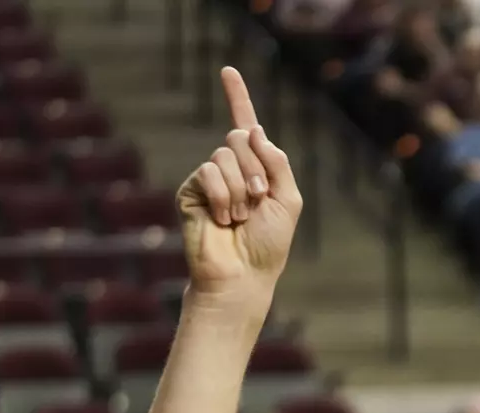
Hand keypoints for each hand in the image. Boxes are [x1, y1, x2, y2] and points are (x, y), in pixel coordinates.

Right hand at [175, 67, 303, 302]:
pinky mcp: (191, 189)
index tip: (228, 70)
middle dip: (256, 169)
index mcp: (258, 169)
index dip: (238, 98)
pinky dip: (223, 195)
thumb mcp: (288, 200)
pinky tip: (224, 219)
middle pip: (239, 137)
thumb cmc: (269, 244)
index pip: (246, 126)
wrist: (243, 273)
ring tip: (240, 217)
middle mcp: (233, 169)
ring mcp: (210, 178)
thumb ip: (278, 162)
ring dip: (241, 188)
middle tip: (258, 200)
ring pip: (225, 155)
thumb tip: (254, 130)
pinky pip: (208, 171)